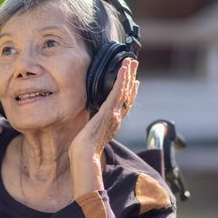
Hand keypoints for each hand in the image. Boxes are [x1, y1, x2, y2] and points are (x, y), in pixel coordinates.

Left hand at [68, 58, 138, 197]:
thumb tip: (90, 124)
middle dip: (131, 78)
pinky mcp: (109, 111)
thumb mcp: (90, 135)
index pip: (124, 104)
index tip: (134, 83)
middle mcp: (117, 118)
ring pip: (124, 90)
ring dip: (128, 74)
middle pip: (127, 94)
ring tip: (131, 61)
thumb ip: (94, 127)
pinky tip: (123, 69)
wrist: (85, 156)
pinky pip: (117, 92)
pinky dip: (121, 79)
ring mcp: (114, 114)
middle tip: (134, 65)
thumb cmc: (83, 150)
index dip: (130, 92)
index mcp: (113, 123)